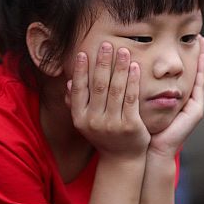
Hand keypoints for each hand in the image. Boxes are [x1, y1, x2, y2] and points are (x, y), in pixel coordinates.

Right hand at [68, 43, 149, 159]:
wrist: (122, 159)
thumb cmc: (103, 135)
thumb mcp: (85, 122)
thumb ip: (75, 103)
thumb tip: (68, 82)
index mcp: (80, 118)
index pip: (79, 90)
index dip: (81, 70)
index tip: (83, 52)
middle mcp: (94, 122)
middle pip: (98, 86)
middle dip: (102, 63)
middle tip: (106, 44)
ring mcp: (113, 124)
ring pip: (116, 90)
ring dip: (119, 68)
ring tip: (123, 51)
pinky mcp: (131, 126)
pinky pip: (131, 99)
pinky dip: (133, 81)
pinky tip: (135, 67)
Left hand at [147, 35, 203, 158]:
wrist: (151, 151)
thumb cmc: (142, 129)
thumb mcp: (142, 104)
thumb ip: (140, 90)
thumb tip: (126, 69)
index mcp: (175, 100)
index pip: (182, 75)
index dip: (184, 59)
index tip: (183, 39)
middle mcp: (187, 102)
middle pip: (194, 73)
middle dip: (197, 54)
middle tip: (199, 36)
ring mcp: (194, 107)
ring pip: (199, 77)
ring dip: (202, 59)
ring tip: (202, 41)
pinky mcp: (196, 111)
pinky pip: (199, 87)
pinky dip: (201, 72)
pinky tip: (201, 59)